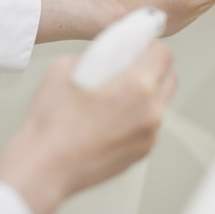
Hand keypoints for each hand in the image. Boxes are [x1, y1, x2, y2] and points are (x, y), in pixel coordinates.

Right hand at [0, 41, 176, 213]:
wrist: (45, 168)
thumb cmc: (52, 125)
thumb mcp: (64, 68)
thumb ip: (93, 55)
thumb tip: (103, 55)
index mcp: (137, 86)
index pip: (163, 54)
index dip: (150, 45)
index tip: (139, 46)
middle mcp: (150, 111)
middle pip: (169, 77)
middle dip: (153, 67)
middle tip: (129, 66)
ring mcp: (148, 135)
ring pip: (160, 103)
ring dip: (146, 93)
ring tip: (116, 94)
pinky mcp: (141, 152)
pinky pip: (149, 125)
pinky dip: (138, 116)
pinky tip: (111, 117)